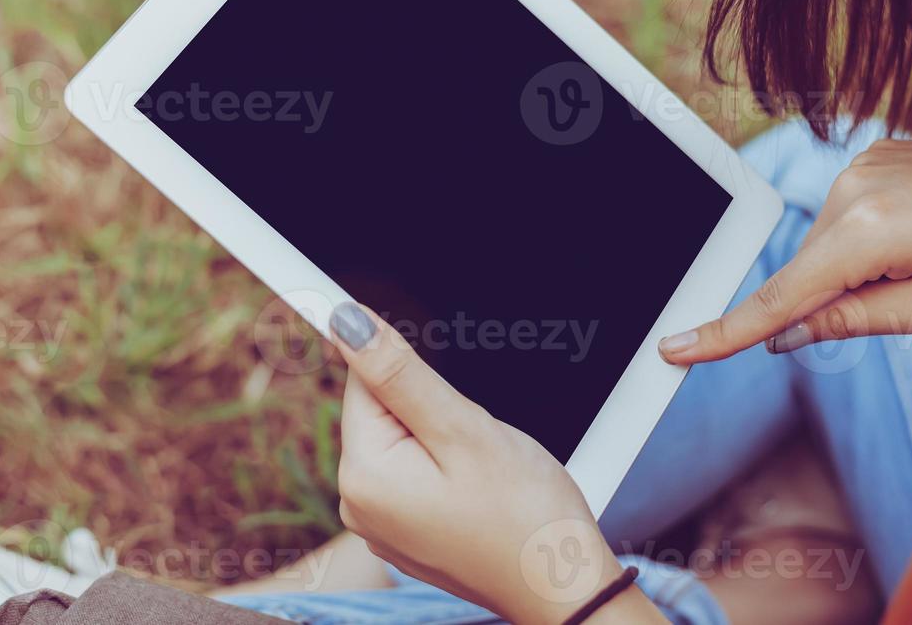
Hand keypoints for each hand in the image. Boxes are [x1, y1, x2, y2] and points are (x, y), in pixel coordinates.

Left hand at [327, 303, 660, 624]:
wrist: (563, 589)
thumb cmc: (526, 516)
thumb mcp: (463, 429)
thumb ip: (399, 373)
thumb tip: (347, 323)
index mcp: (363, 476)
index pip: (362, 380)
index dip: (406, 365)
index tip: (440, 385)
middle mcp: (358, 505)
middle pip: (381, 411)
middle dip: (430, 407)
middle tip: (475, 442)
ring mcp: (380, 523)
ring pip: (402, 439)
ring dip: (441, 437)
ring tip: (481, 470)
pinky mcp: (404, 531)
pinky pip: (414, 472)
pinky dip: (445, 466)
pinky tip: (477, 489)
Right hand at [658, 139, 911, 362]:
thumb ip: (854, 320)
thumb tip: (789, 333)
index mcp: (869, 229)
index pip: (782, 296)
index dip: (726, 331)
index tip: (674, 349)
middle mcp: (855, 185)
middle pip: (805, 269)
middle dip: (835, 298)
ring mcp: (865, 162)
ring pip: (825, 243)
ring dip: (855, 268)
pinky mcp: (878, 153)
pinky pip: (847, 214)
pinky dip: (866, 240)